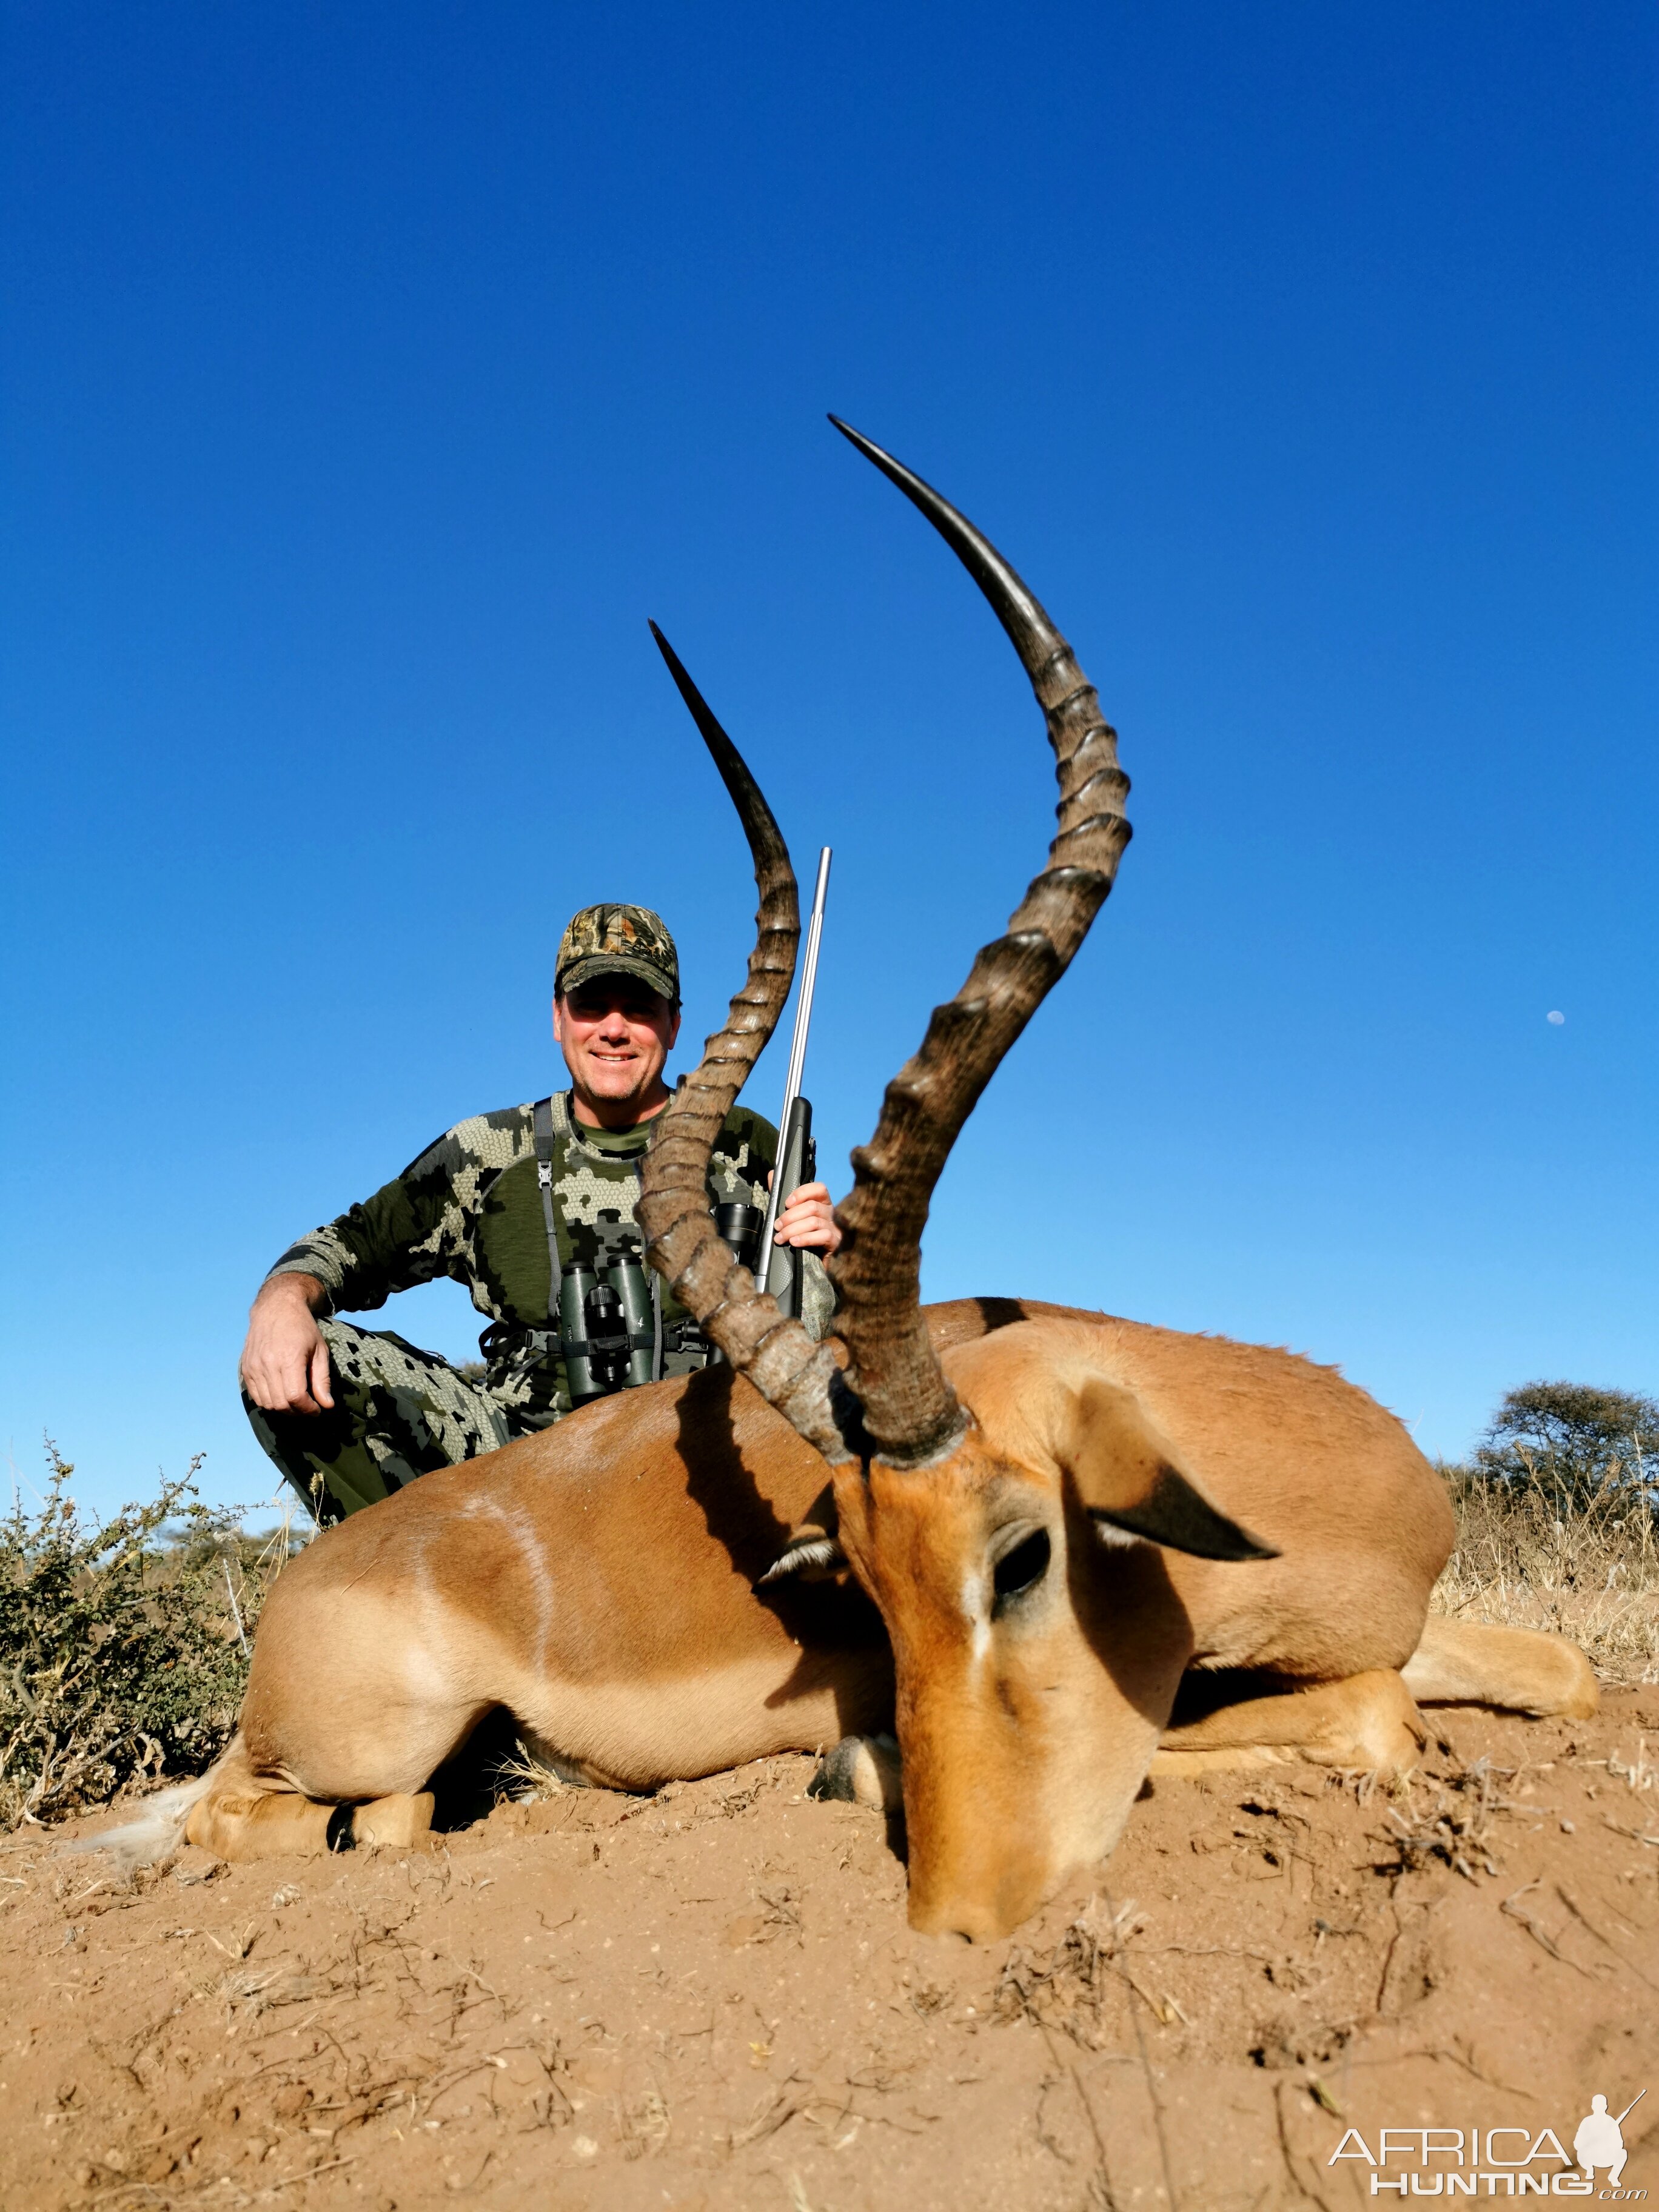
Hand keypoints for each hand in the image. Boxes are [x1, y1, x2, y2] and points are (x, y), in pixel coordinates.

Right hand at [240, 1275, 333, 1413]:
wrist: (276, 1308)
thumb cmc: (303, 1328)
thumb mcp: (320, 1350)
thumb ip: (322, 1380)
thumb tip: (327, 1405)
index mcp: (289, 1359)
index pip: (295, 1397)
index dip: (308, 1409)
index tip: (317, 1409)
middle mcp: (267, 1364)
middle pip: (280, 1404)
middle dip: (297, 1412)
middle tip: (308, 1408)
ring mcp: (253, 1367)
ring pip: (267, 1403)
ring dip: (283, 1409)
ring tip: (296, 1403)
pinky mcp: (246, 1368)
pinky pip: (255, 1396)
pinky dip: (269, 1402)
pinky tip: (281, 1395)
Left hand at [770, 1179, 841, 1257]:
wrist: (813, 1266)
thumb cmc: (803, 1237)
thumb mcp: (791, 1216)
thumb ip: (781, 1196)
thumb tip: (771, 1174)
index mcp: (823, 1203)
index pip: (819, 1188)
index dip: (802, 1193)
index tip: (787, 1202)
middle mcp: (831, 1213)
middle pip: (812, 1207)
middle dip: (790, 1216)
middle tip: (777, 1226)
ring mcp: (835, 1228)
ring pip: (814, 1221)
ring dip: (792, 1229)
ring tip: (780, 1238)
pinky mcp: (835, 1243)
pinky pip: (822, 1236)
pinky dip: (805, 1238)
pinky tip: (794, 1242)